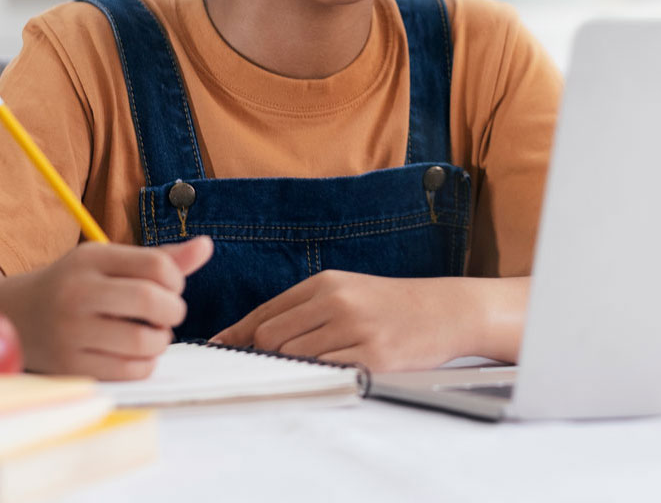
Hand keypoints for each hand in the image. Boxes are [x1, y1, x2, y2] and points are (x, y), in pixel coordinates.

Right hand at [0, 236, 212, 379]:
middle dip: (173, 310)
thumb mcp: (110, 260)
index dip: (176, 279)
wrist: (13, 315)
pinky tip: (137, 353)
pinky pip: (129, 371)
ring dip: (161, 340)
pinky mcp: (70, 367)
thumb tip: (207, 246)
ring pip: (143, 341)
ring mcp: (71, 332)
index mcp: (92, 259)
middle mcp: (79, 293)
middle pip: (150, 301)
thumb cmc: (75, 284)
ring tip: (153, 334)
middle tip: (169, 313)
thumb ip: (161, 257)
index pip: (156, 265)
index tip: (171, 286)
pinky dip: (145, 363)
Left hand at [210, 270, 498, 372]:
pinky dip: (318, 377)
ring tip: (306, 366)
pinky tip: (327, 372)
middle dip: (262, 355)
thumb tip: (254, 334)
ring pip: (293, 356)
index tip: (216, 350)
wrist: (443, 310)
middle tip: (263, 367)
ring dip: (290, 367)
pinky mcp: (372, 357)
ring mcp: (355, 330)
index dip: (236, 334)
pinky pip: (325, 373)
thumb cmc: (390, 303)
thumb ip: (304, 309)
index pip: (266, 311)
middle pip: (271, 337)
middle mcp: (337, 302)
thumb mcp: (347, 291)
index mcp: (326, 283)